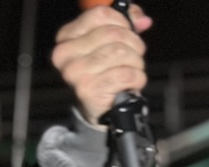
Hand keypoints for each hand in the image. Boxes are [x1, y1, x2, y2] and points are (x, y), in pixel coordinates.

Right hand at [51, 4, 151, 126]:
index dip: (122, 21)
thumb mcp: (109, 43)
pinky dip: (137, 78)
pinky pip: (125, 74)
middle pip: (113, 33)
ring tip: (132, 69)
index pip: (100, 15)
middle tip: (134, 55)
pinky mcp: (89, 90)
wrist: (100, 109)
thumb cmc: (104, 73)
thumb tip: (142, 19)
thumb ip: (125, 24)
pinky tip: (131, 82)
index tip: (128, 31)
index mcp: (66, 38)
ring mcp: (75, 73)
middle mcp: (66, 55)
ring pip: (120, 52)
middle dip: (133, 43)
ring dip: (136, 61)